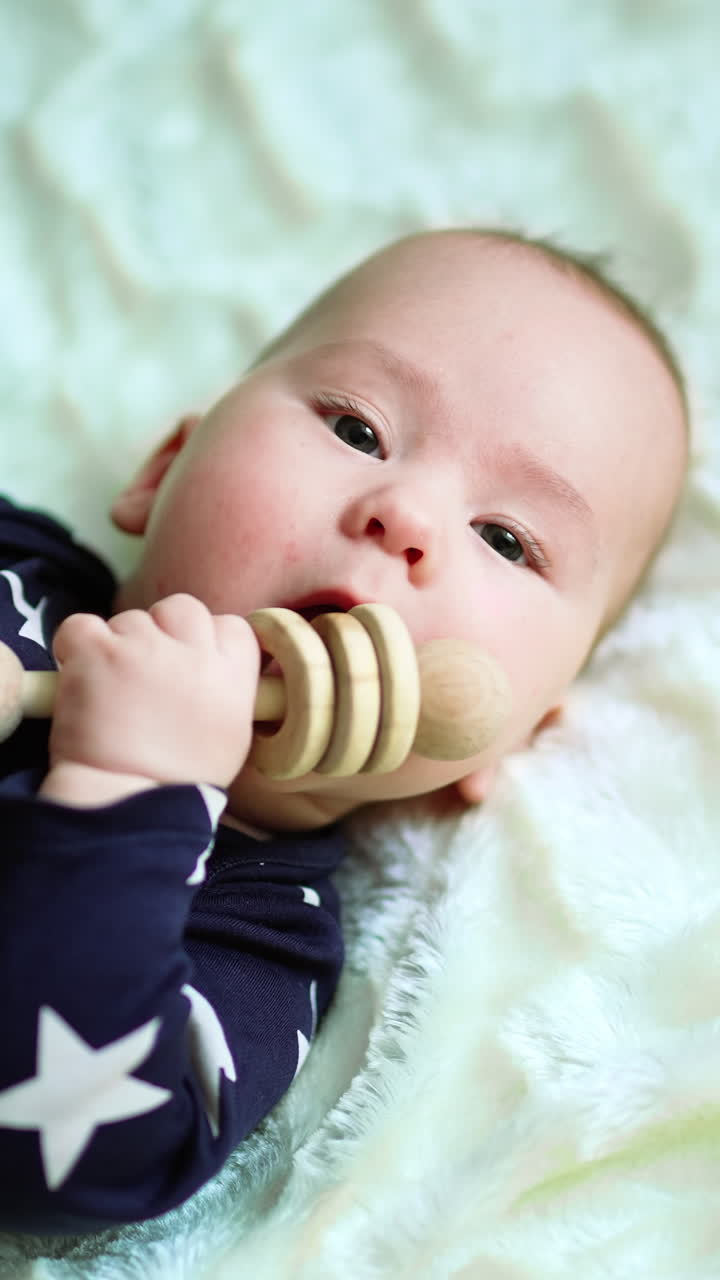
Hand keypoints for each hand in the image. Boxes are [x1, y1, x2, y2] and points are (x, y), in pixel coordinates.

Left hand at [42, 594, 261, 791]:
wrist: (125, 802)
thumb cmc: (179, 781)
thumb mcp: (232, 736)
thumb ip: (228, 691)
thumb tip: (214, 670)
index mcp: (232, 675)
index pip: (230, 625)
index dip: (206, 638)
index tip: (188, 660)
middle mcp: (193, 654)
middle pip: (183, 608)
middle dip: (163, 630)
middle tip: (145, 669)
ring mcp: (145, 649)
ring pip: (130, 620)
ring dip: (118, 646)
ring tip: (110, 689)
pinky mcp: (98, 652)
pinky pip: (83, 625)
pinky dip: (75, 646)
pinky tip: (81, 676)